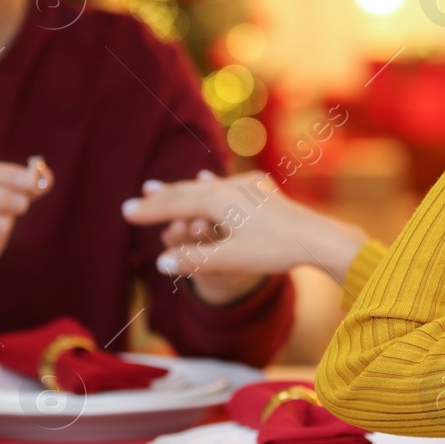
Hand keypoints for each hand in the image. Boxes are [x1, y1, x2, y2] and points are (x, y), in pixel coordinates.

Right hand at [122, 170, 367, 289]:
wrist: (318, 237)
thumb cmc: (275, 250)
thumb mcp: (231, 258)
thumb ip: (195, 259)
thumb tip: (162, 263)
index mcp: (219, 199)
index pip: (175, 206)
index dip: (149, 211)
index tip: (126, 213)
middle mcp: (230, 186)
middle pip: (187, 192)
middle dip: (160, 197)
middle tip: (134, 200)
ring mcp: (247, 186)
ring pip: (205, 187)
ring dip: (181, 190)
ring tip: (157, 188)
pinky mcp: (261, 191)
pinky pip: (225, 186)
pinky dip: (207, 187)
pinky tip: (203, 180)